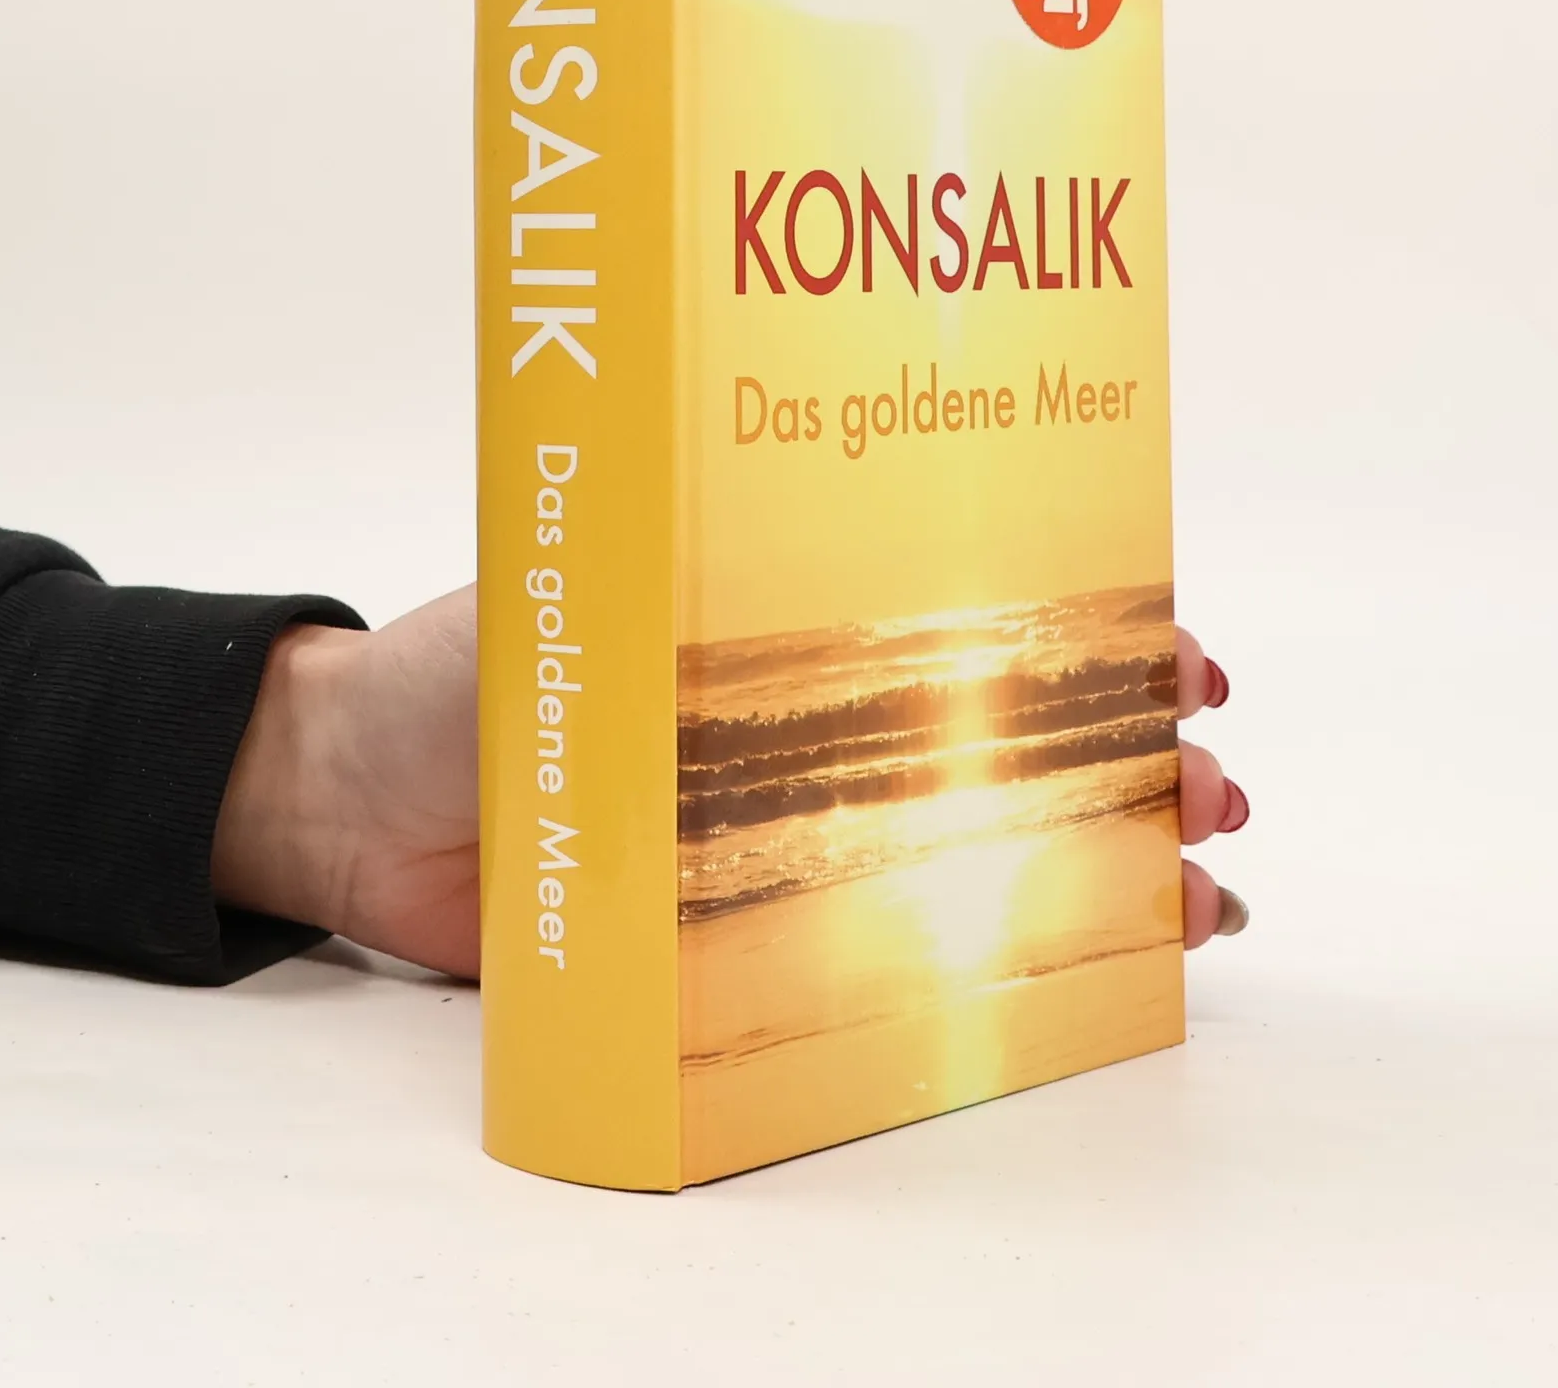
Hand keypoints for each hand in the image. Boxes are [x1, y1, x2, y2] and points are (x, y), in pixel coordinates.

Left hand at [214, 590, 1249, 974]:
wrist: (348, 796)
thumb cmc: (465, 668)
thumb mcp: (589, 588)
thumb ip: (677, 585)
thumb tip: (783, 579)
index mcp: (796, 638)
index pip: (974, 633)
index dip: (1089, 645)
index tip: (1177, 658)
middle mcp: (811, 738)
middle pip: (1004, 749)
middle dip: (1130, 762)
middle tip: (1210, 781)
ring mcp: (785, 841)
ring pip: (972, 855)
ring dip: (1102, 866)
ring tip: (1200, 894)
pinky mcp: (736, 942)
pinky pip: (874, 962)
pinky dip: (982, 970)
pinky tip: (1079, 978)